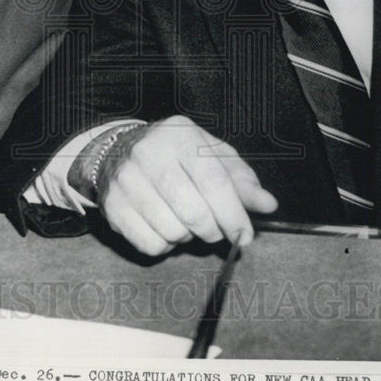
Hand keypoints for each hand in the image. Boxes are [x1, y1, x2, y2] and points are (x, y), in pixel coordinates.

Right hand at [94, 115, 277, 255]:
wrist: (119, 150)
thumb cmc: (176, 154)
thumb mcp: (211, 155)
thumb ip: (241, 180)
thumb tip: (268, 204)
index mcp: (180, 135)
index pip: (213, 181)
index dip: (233, 215)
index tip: (245, 236)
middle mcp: (148, 153)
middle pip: (194, 212)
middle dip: (213, 230)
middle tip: (216, 230)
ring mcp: (126, 181)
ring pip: (172, 231)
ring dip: (188, 237)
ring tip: (185, 220)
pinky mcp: (113, 206)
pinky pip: (150, 245)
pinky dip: (165, 245)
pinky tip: (165, 226)